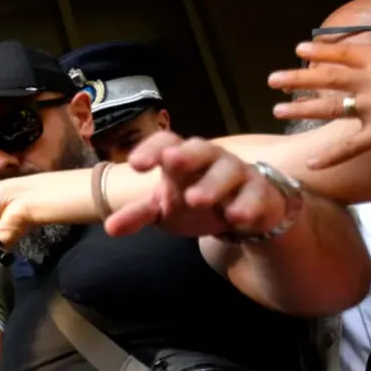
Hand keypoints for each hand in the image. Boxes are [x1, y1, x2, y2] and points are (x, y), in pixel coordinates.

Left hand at [104, 132, 287, 238]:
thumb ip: (137, 214)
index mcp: (181, 158)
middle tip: (171, 161)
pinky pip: (256, 195)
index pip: (165, 142)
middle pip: (200, 149)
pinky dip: (247, 205)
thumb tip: (109, 227)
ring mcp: (237, 173)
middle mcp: (210, 159)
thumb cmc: (193, 199)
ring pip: (228, 171)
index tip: (135, 165)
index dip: (151, 149)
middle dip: (186, 154)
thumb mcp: (162, 208)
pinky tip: (236, 217)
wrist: (242, 210)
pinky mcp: (260, 192)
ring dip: (212, 184)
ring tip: (196, 200)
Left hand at [268, 24, 370, 168]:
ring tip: (277, 110)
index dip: (320, 51)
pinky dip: (331, 157)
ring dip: (302, 109)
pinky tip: (311, 164)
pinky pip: (353, 147)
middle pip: (329, 79)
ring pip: (332, 108)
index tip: (299, 49)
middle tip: (272, 79)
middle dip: (298, 78)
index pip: (345, 54)